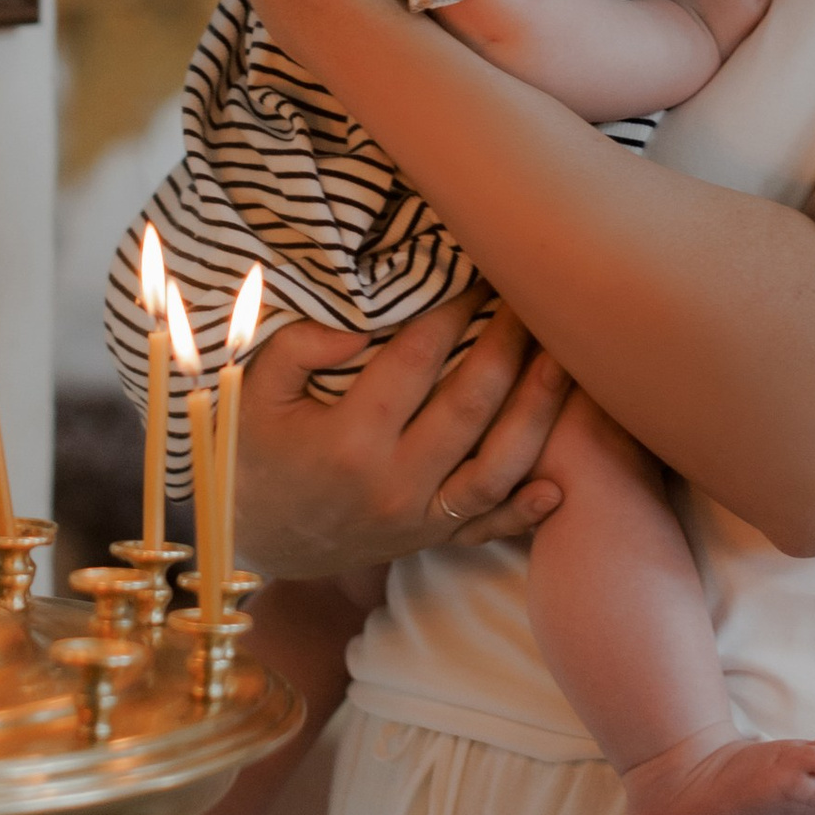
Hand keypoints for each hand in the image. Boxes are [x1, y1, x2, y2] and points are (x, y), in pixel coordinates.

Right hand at [231, 303, 571, 577]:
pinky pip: (486, 528)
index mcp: (347, 440)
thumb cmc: (253, 451)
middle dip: (508, 345)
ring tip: (563, 363)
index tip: (477, 275)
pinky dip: (526, 510)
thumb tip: (363, 323)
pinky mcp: (427, 540)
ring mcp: (415, 519)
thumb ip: (298, 348)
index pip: (418, 360)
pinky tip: (559, 483)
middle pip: (471, 405)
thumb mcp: (252, 393)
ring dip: (538, 413)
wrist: (251, 537)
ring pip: (496, 467)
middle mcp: (392, 483)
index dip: (454, 311)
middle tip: (531, 300)